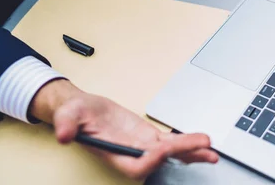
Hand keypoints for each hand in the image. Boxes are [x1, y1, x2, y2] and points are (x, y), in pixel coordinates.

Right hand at [30, 80, 218, 180]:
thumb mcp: (68, 115)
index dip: (149, 160)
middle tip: (204, 148)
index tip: (162, 148)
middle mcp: (130, 153)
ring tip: (211, 152)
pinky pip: (170, 142)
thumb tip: (63, 134)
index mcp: (113, 153)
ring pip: (170, 153)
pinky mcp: (148, 137)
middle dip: (182, 153)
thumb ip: (66, 124)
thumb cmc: (76, 115)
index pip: (135, 164)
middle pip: (160, 158)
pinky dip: (187, 142)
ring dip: (191, 152)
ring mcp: (141, 146)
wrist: (83, 111)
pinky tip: (203, 143)